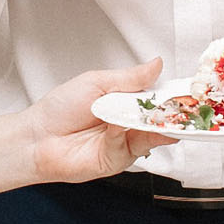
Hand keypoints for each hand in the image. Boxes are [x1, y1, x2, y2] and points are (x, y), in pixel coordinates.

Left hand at [23, 58, 174, 181]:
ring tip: (158, 115)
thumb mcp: (97, 82)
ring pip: (152, 135)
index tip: (186, 89)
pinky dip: (126, 135)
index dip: (171, 94)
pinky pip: (132, 147)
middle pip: (160, 119)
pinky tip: (116, 126)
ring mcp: (125, 143)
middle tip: (183, 104)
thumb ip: (131, 77)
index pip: (157, 97)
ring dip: (155, 125)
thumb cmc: (60, 109)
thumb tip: (157, 64)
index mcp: (125, 101)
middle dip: (171, 112)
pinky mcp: (118, 160)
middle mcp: (128, 123)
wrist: (37, 137)